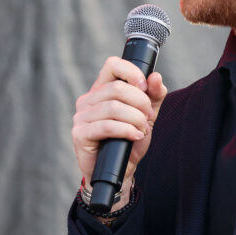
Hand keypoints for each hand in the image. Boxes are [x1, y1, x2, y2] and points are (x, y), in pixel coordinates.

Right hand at [71, 56, 166, 195]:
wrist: (121, 169)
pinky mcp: (80, 134)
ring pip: (113, 107)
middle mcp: (88, 100)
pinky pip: (106, 126)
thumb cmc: (130, 140)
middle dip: (141, 103)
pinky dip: (127, 130)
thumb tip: (156, 77)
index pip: (112, 65)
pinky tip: (135, 136)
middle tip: (148, 117)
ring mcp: (81, 116)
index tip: (145, 88)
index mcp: (102, 90)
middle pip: (117, 88)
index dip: (132, 73)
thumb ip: (154, 96)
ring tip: (142, 129)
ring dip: (136, 119)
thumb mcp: (147, 115)